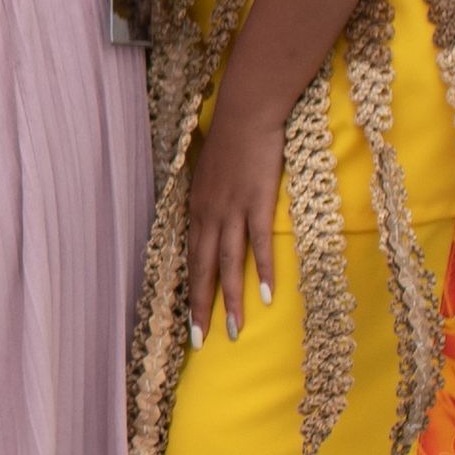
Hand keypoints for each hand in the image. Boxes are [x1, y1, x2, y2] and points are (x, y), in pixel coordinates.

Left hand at [183, 84, 287, 341]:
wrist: (245, 113)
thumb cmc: (230, 141)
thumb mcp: (210, 175)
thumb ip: (210, 200)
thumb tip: (211, 221)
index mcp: (196, 209)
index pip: (190, 259)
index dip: (190, 291)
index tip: (188, 321)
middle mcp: (208, 213)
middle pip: (202, 268)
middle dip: (200, 307)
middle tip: (199, 342)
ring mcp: (232, 209)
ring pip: (228, 263)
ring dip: (231, 299)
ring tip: (233, 331)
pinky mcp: (257, 202)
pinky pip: (257, 243)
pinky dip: (261, 270)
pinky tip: (265, 295)